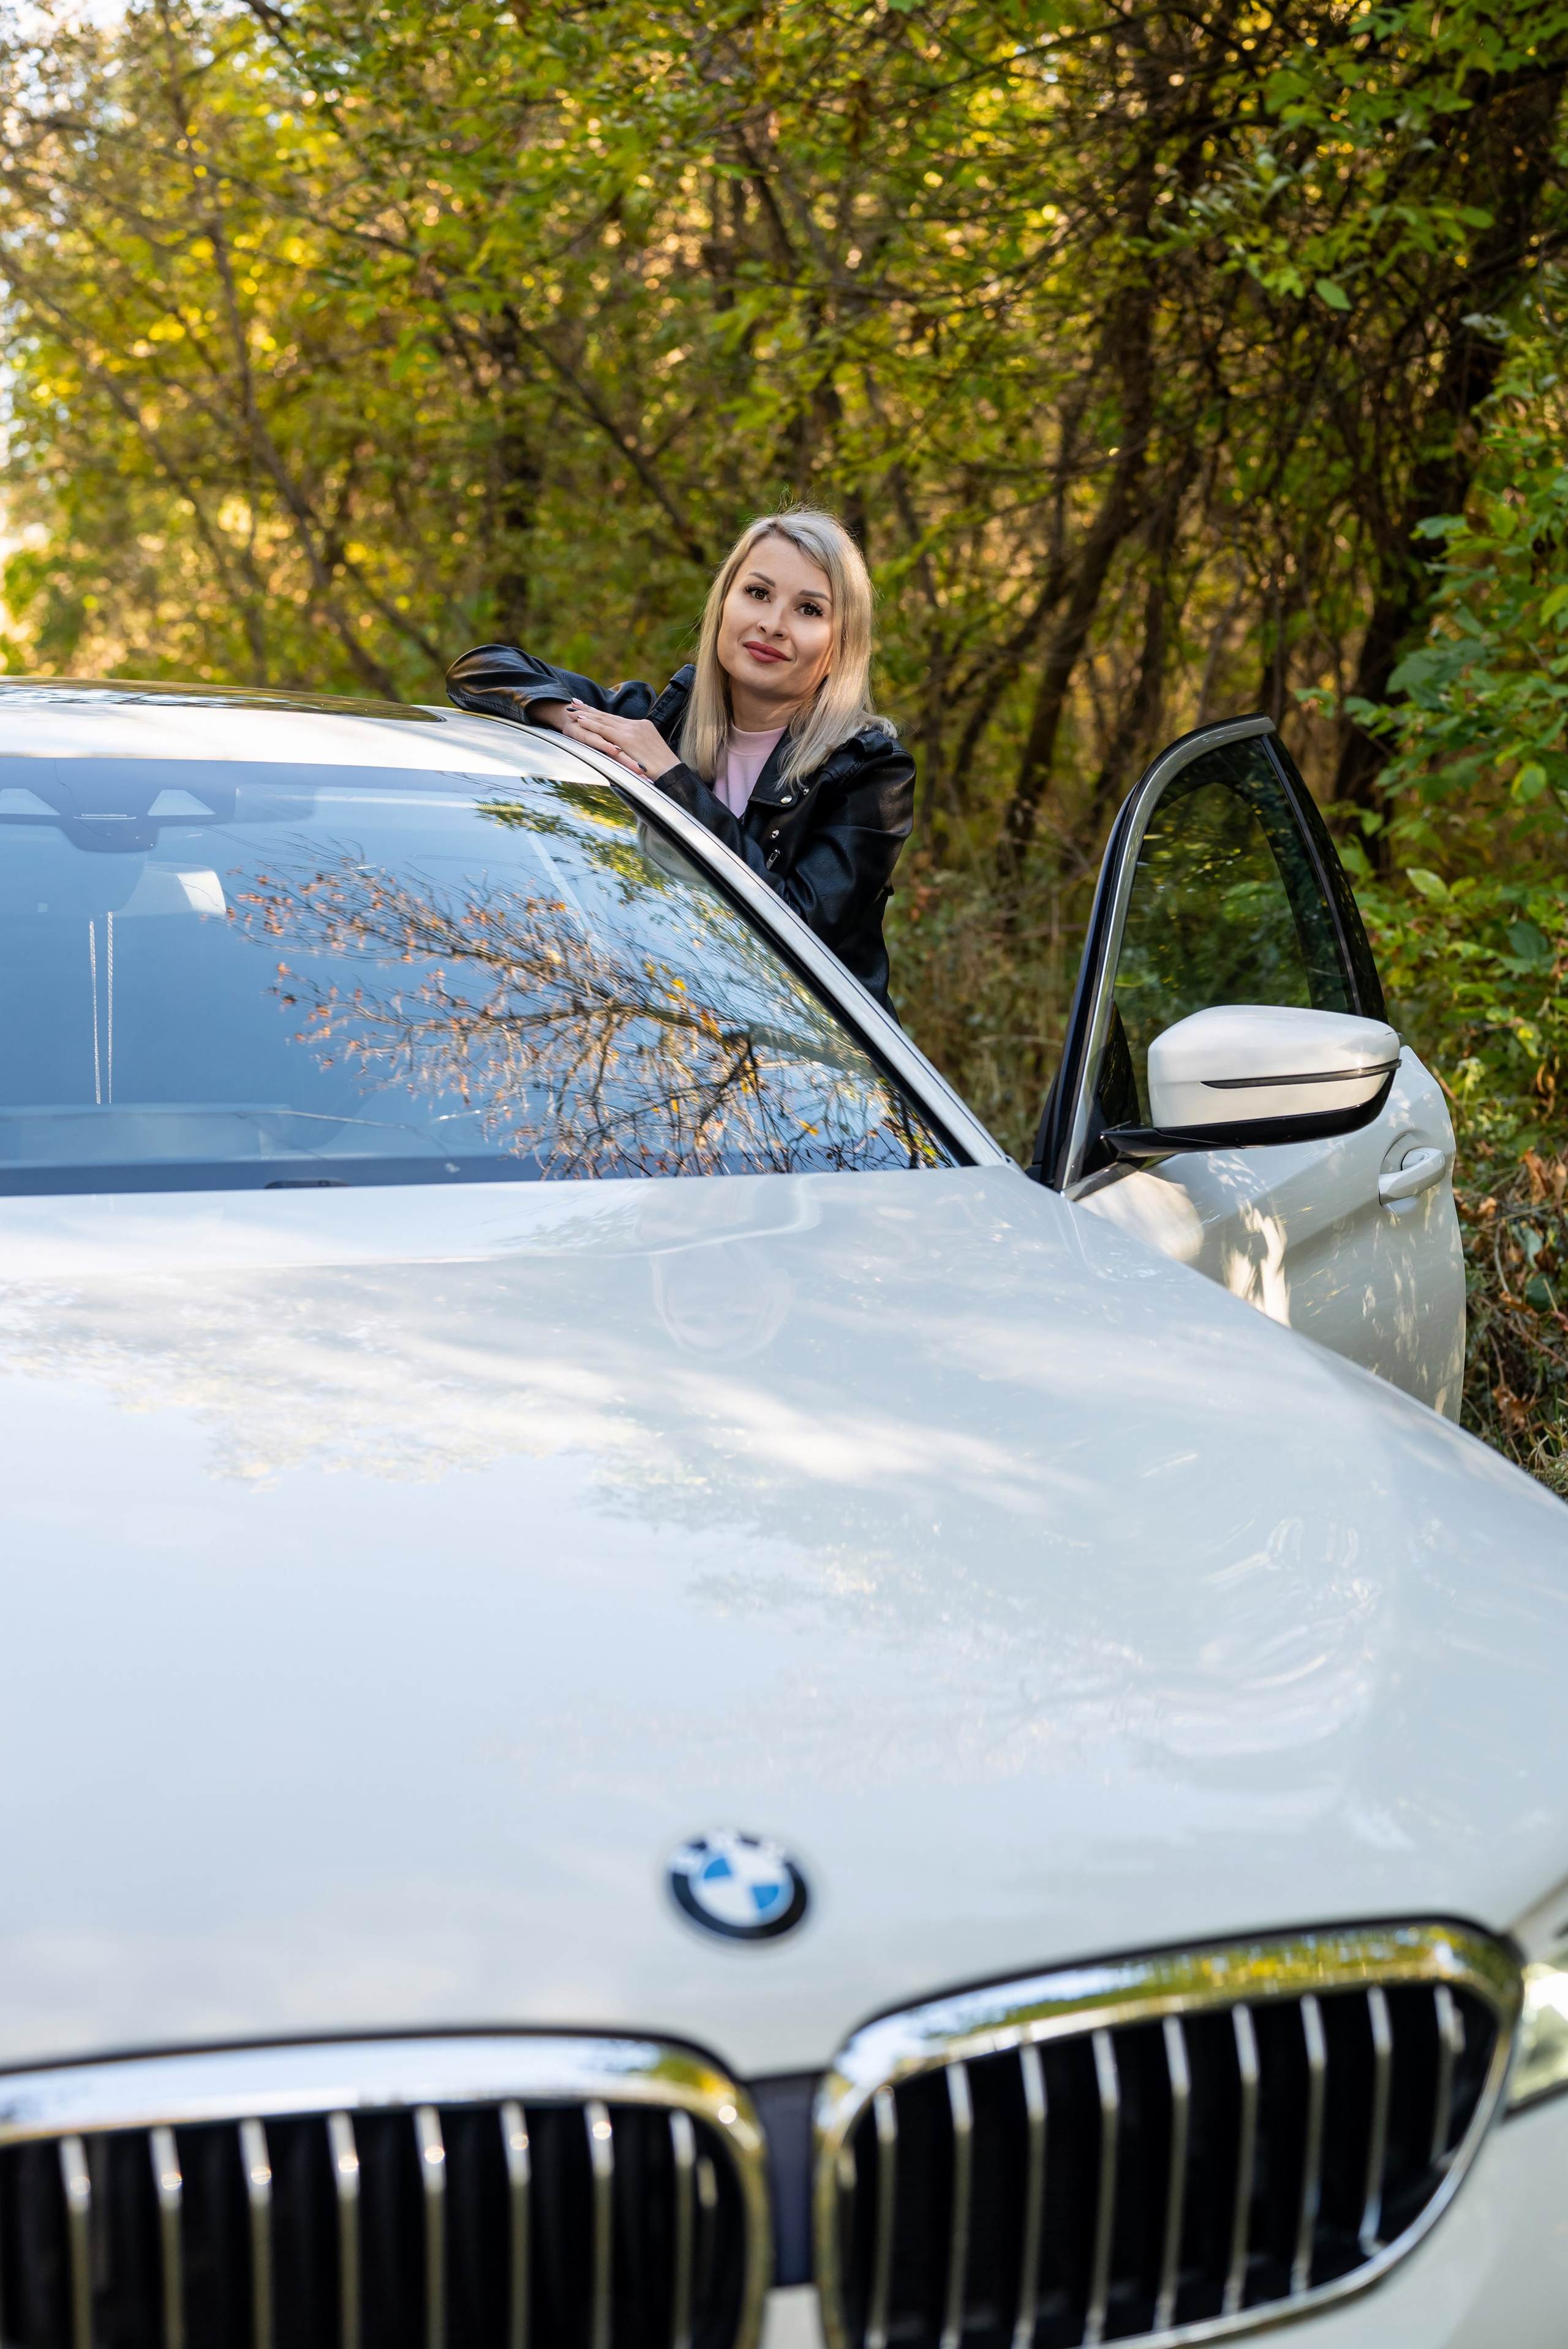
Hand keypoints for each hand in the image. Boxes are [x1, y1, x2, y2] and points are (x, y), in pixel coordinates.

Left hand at [556, 701, 680, 778]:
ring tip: (572, 710)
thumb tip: (631, 753)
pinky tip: (581, 720)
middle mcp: (637, 725)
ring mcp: (633, 730)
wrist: (673, 775)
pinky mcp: (628, 739)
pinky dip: (592, 724)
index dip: (602, 714)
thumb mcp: (650, 755)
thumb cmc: (664, 771)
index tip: (589, 708)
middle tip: (575, 702)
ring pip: (605, 720)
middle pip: (609, 716)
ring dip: (586, 714)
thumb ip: (638, 749)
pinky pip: (605, 729)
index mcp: (643, 727)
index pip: (617, 720)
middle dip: (590, 709)